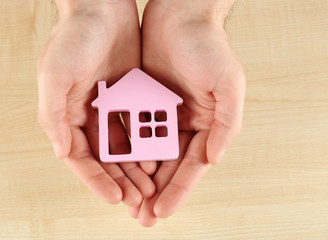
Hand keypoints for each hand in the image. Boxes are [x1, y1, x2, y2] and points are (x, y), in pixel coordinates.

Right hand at [37, 0, 154, 207]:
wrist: (102, 7)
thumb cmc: (75, 36)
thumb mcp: (56, 74)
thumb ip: (54, 115)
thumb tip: (62, 152)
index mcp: (67, 114)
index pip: (81, 157)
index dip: (96, 179)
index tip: (114, 197)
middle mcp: (87, 115)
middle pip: (104, 157)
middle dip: (120, 179)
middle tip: (137, 198)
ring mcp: (110, 107)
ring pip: (123, 146)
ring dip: (135, 167)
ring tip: (149, 186)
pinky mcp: (129, 96)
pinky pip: (138, 125)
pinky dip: (146, 143)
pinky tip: (158, 157)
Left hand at [131, 1, 245, 225]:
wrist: (180, 14)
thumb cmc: (208, 46)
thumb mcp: (228, 84)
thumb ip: (226, 125)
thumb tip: (213, 161)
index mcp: (207, 124)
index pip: (191, 166)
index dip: (178, 190)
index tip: (162, 212)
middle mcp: (185, 123)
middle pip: (169, 166)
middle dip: (156, 192)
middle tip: (142, 218)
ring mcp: (163, 113)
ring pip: (149, 153)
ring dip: (139, 177)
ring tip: (126, 202)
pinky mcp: (143, 100)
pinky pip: (133, 130)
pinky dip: (126, 150)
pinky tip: (115, 168)